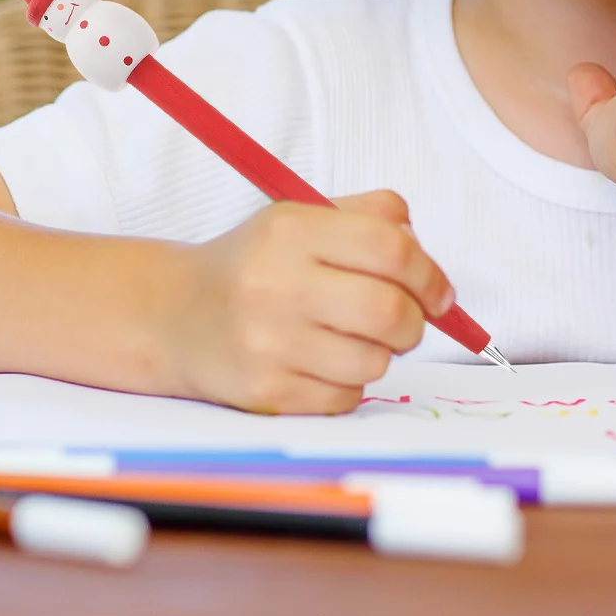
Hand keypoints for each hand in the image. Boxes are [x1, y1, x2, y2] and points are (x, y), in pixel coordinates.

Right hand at [167, 190, 456, 413]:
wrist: (176, 316)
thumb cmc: (257, 264)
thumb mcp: (302, 217)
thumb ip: (371, 217)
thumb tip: (426, 257)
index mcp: (292, 229)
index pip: (390, 247)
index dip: (429, 273)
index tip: (439, 293)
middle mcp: (276, 284)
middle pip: (388, 310)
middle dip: (414, 322)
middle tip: (406, 322)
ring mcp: (268, 342)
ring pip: (373, 361)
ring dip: (380, 355)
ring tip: (352, 339)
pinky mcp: (265, 392)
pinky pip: (345, 398)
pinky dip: (349, 385)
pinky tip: (321, 364)